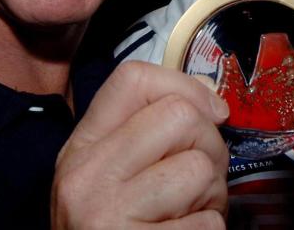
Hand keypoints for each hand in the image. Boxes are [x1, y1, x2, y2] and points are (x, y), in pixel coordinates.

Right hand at [51, 61, 229, 228]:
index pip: (134, 78)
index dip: (186, 86)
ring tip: (189, 214)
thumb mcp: (110, 175)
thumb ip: (146, 134)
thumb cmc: (114, 229)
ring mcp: (108, 214)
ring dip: (212, 197)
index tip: (211, 113)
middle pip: (179, 116)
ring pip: (200, 169)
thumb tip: (209, 100)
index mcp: (81, 148)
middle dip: (210, 146)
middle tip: (201, 180)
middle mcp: (87, 175)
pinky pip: (207, 223)